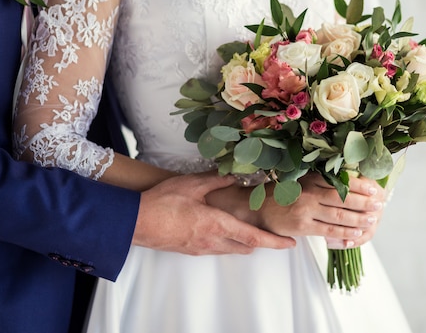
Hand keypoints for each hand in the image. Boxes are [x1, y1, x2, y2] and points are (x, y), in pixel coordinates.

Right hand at [132, 172, 295, 254]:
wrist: (134, 223)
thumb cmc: (162, 202)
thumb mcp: (192, 184)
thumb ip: (217, 180)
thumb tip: (236, 175)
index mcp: (217, 225)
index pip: (254, 238)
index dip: (274, 242)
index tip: (290, 244)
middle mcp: (212, 241)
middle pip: (246, 247)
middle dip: (262, 242)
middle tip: (272, 233)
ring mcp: (200, 249)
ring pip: (231, 250)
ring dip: (244, 243)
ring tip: (249, 230)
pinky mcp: (190, 251)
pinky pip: (216, 249)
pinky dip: (227, 243)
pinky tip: (221, 230)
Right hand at [257, 173, 383, 247]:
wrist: (256, 208)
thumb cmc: (281, 195)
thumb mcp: (300, 181)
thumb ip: (320, 182)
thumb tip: (347, 184)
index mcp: (311, 179)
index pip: (340, 181)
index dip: (359, 185)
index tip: (373, 188)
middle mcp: (310, 193)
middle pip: (343, 197)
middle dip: (364, 201)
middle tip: (378, 204)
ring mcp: (306, 210)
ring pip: (339, 214)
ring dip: (358, 218)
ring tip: (372, 219)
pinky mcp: (302, 226)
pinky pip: (328, 230)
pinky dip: (344, 232)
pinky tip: (356, 232)